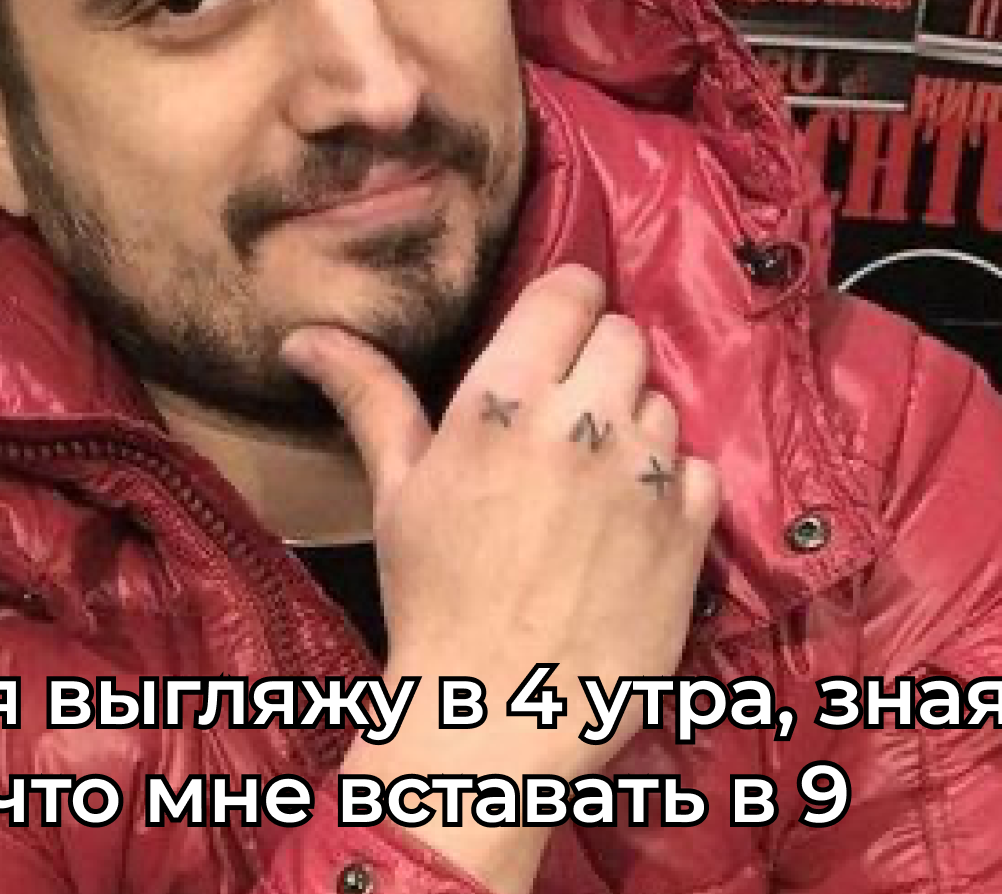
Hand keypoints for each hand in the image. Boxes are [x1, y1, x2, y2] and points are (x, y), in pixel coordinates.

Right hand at [282, 264, 718, 779]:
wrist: (496, 713)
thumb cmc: (433, 597)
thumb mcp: (395, 490)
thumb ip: (368, 397)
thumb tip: (302, 337)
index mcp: (505, 398)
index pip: (572, 289)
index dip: (564, 311)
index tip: (548, 345)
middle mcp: (584, 419)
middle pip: (624, 336)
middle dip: (597, 365)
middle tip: (564, 421)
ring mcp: (645, 472)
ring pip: (663, 400)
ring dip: (634, 427)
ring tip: (592, 484)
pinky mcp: (690, 527)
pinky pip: (699, 466)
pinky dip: (672, 486)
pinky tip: (631, 525)